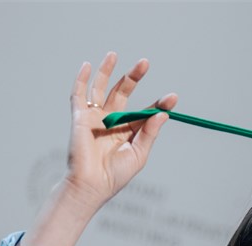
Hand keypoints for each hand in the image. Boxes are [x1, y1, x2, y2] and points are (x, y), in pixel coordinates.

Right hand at [64, 52, 177, 211]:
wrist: (92, 184)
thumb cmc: (116, 175)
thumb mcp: (139, 154)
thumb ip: (149, 133)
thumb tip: (162, 113)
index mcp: (129, 131)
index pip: (145, 111)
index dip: (158, 103)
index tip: (172, 98)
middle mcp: (112, 121)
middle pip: (123, 93)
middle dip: (133, 77)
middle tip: (145, 63)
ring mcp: (96, 117)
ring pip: (101, 88)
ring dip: (108, 71)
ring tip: (114, 54)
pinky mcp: (80, 117)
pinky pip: (79, 95)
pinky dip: (81, 79)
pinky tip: (87, 65)